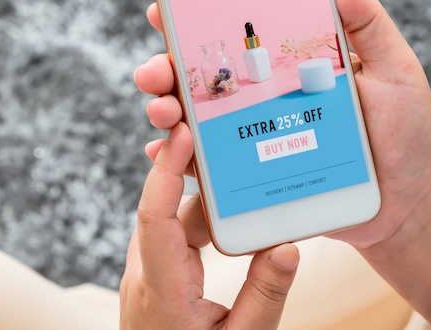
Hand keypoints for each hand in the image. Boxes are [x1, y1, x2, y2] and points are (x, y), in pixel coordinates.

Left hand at [119, 122, 300, 329]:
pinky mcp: (153, 283)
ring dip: (205, 208)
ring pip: (172, 226)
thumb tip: (287, 244)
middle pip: (169, 213)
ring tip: (244, 185)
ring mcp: (144, 279)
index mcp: (161, 289)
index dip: (164, 171)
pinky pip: (174, 242)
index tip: (184, 135)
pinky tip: (233, 228)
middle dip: (203, 184)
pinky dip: (201, 229)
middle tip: (236, 151)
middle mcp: (143, 276)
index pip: (154, 218)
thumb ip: (266, 296)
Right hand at [134, 0, 430, 250]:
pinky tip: (163, 154)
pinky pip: (207, 168)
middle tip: (157, 70)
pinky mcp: (254, 176)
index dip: (195, 12)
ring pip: (195, 118)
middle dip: (166, 66)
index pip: (237, 31)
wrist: (410, 205)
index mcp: (291, 60)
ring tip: (165, 112)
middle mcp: (264, 94)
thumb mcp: (396, 70)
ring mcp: (255, 135)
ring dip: (166, 109)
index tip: (165, 3)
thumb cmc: (406, 132)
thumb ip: (369, 22)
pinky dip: (178, 160)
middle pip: (202, 73)